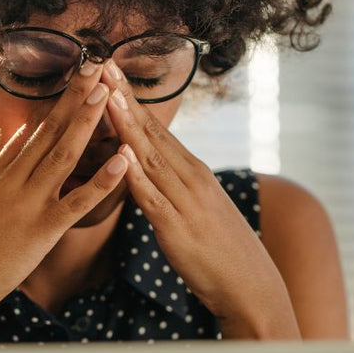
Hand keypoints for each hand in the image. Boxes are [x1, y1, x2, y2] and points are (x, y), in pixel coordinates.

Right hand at [0, 61, 129, 325]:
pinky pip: (78, 202)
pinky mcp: (41, 230)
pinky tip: (123, 160)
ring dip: (87, 122)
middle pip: (49, 131)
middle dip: (75, 97)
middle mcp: (12, 181)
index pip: (34, 130)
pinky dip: (102, 180)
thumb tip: (20, 140)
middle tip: (97, 65)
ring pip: (64, 154)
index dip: (59, 102)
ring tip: (107, 92)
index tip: (78, 76)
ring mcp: (27, 203)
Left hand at [99, 61, 297, 336]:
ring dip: (126, 125)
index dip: (130, 99)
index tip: (110, 71)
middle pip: (151, 132)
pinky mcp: (177, 229)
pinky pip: (153, 199)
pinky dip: (136, 176)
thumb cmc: (220, 251)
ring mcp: (185, 202)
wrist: (251, 288)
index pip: (156, 128)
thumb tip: (148, 167)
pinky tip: (121, 157)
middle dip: (124, 98)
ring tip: (106, 96)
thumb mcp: (197, 208)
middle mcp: (191, 179)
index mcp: (193, 172)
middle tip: (101, 64)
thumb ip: (173, 186)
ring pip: (149, 157)